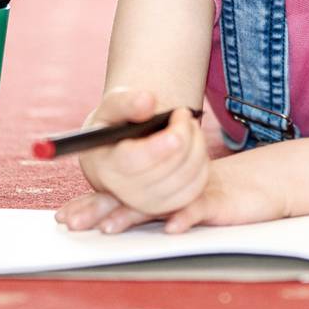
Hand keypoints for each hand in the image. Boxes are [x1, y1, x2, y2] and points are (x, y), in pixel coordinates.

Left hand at [57, 149, 290, 234]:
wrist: (254, 187)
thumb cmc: (207, 196)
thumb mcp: (173, 201)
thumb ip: (142, 209)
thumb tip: (103, 220)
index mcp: (152, 188)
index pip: (114, 193)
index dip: (88, 204)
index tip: (62, 219)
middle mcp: (165, 189)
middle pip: (126, 197)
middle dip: (97, 209)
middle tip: (72, 222)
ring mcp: (188, 194)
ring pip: (157, 203)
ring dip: (133, 215)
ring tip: (110, 227)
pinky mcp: (215, 202)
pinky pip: (198, 208)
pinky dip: (186, 217)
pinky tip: (173, 228)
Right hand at [58, 88, 207, 224]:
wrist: (115, 153)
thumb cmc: (114, 127)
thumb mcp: (111, 108)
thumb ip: (126, 102)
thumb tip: (148, 101)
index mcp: (106, 165)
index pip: (135, 162)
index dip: (160, 146)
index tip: (177, 123)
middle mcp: (123, 191)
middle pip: (167, 169)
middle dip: (185, 136)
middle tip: (184, 113)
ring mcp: (146, 203)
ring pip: (186, 178)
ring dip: (197, 147)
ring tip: (189, 126)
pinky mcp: (166, 207)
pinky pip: (195, 188)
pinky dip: (201, 164)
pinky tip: (194, 146)